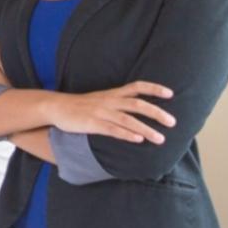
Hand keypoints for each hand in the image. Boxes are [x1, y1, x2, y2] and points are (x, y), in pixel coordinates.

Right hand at [52, 82, 177, 143]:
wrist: (55, 106)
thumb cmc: (79, 106)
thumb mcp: (100, 99)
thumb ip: (117, 102)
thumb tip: (135, 110)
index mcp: (112, 94)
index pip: (136, 87)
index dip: (154, 88)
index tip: (170, 93)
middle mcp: (109, 101)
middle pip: (137, 104)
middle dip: (156, 112)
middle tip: (172, 122)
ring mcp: (100, 112)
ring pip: (128, 119)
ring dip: (146, 129)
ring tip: (160, 138)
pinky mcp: (92, 123)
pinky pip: (112, 129)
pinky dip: (126, 134)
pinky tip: (138, 140)